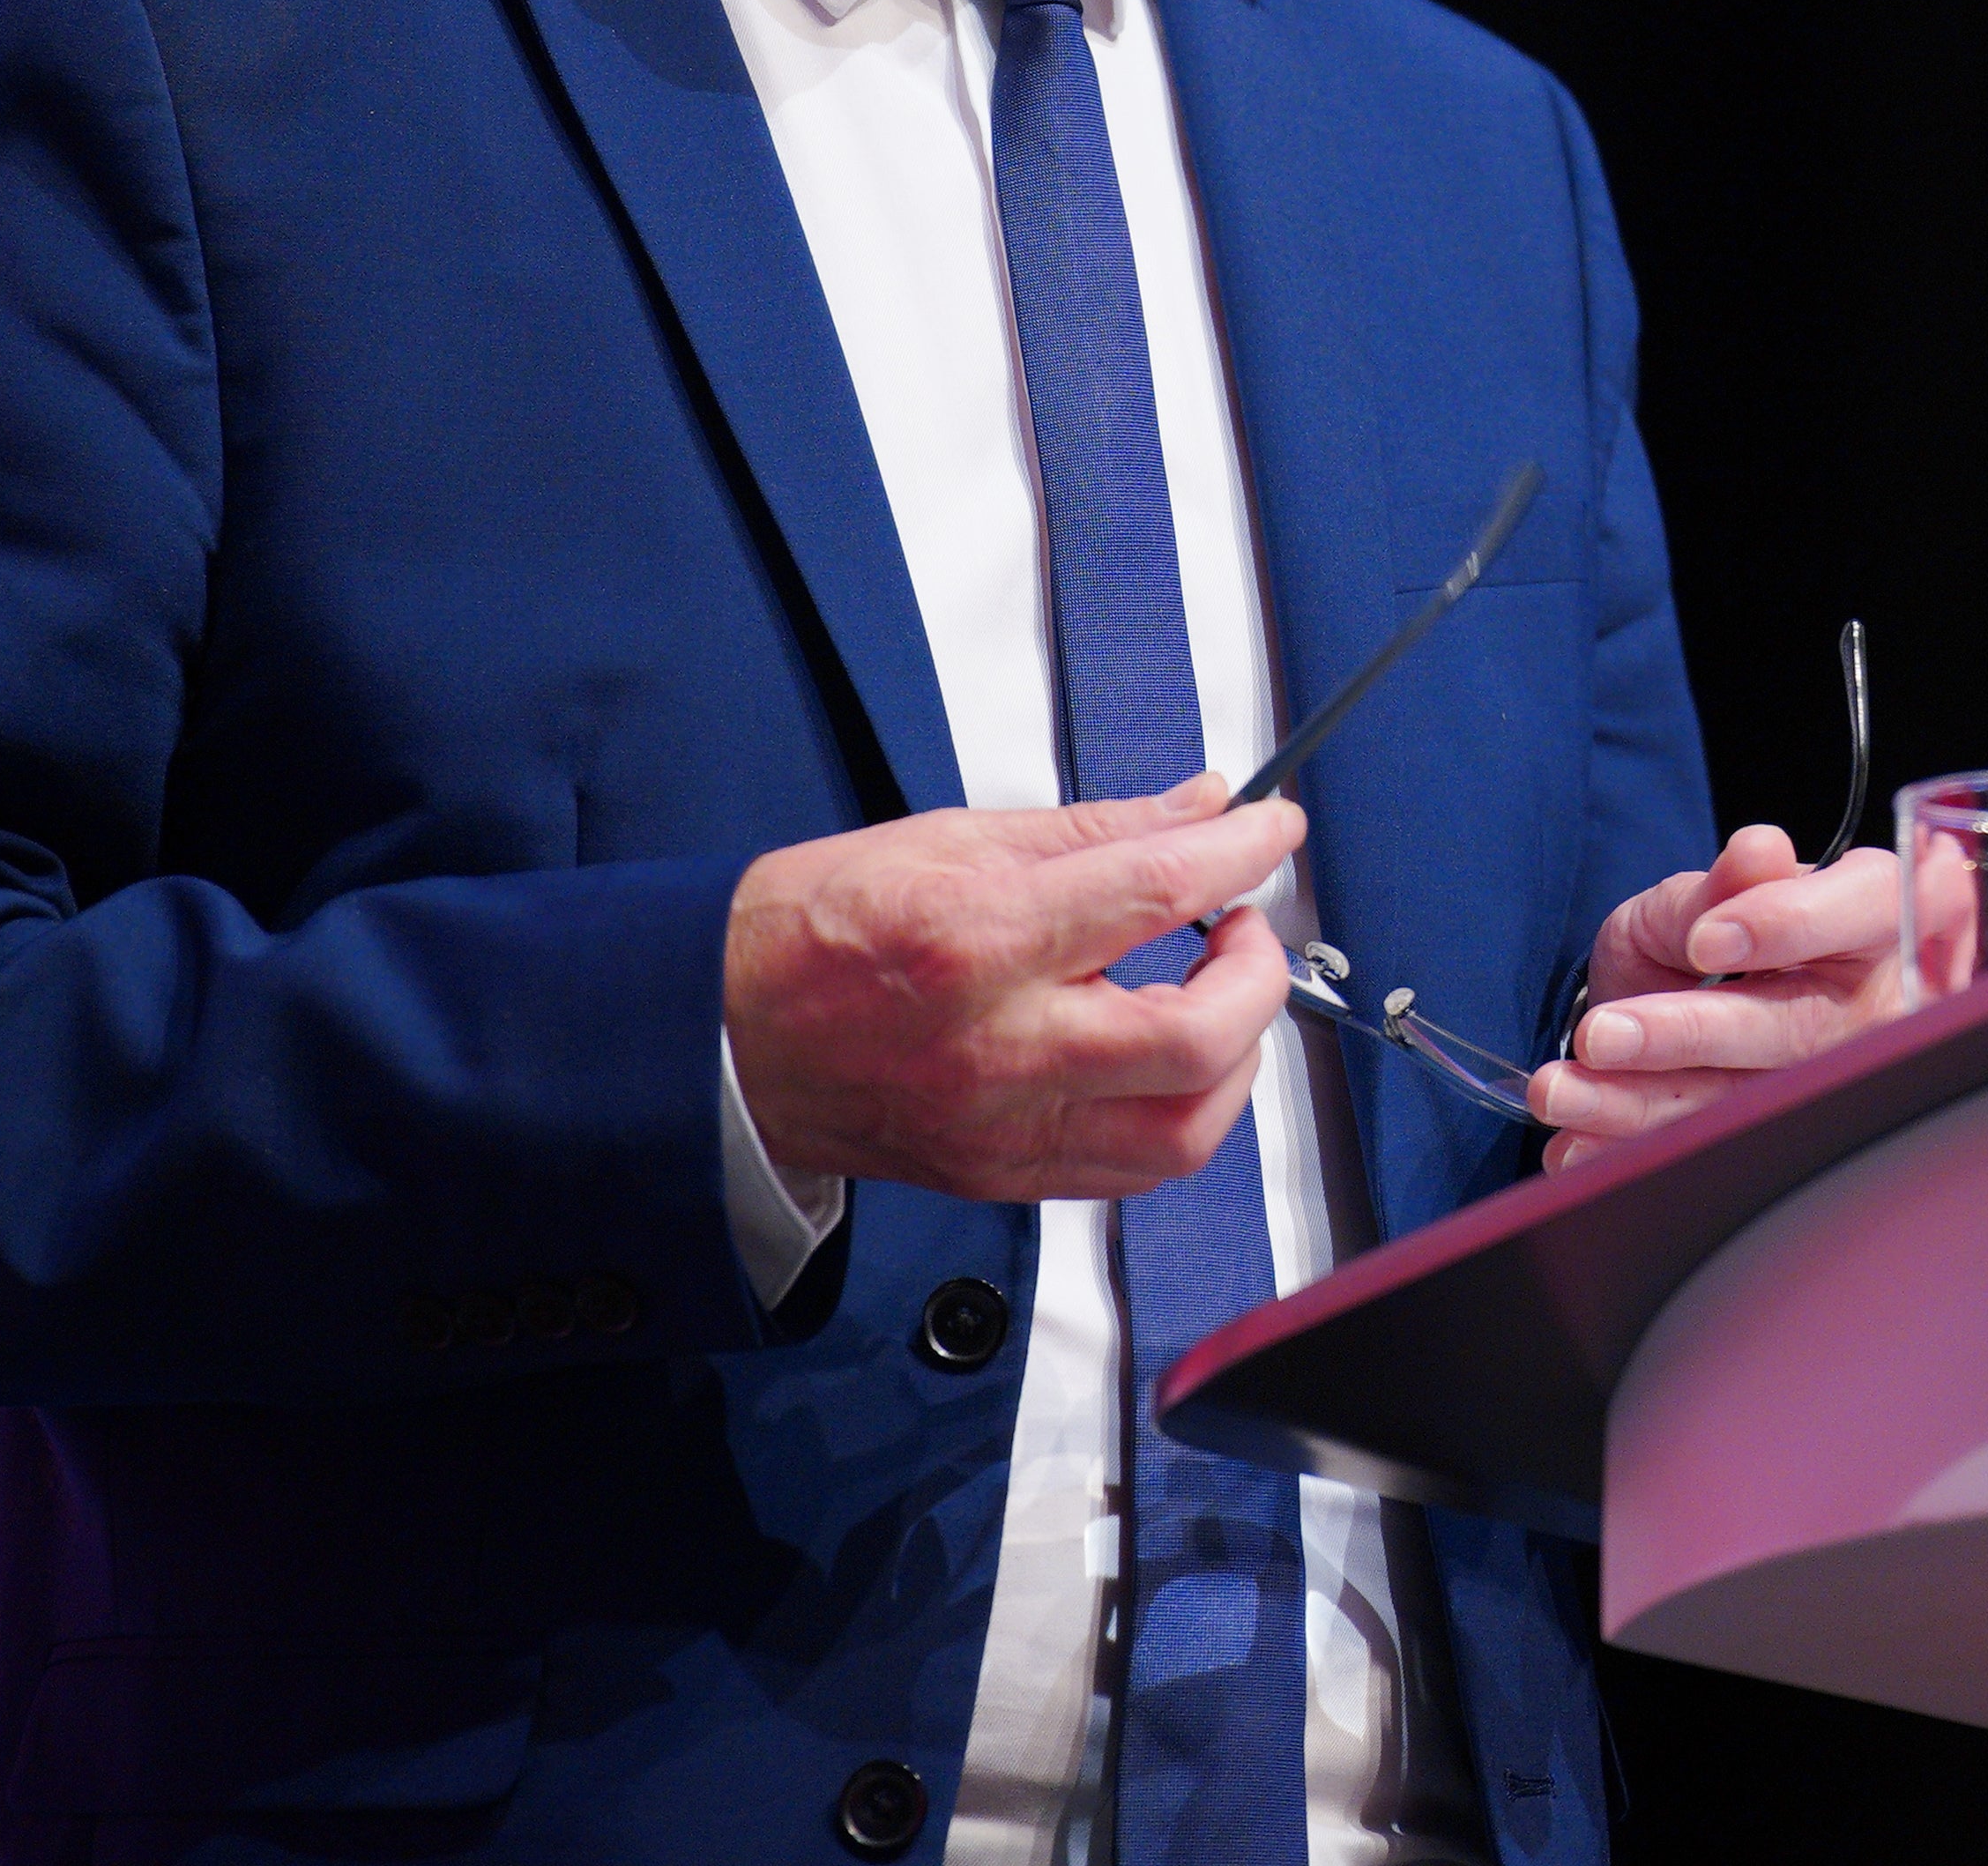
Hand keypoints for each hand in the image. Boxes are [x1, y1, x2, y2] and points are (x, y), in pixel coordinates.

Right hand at [725, 775, 1303, 1201]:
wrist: (715, 1038)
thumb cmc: (812, 932)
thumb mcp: (949, 839)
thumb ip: (1094, 830)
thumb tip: (1198, 809)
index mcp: (978, 940)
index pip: (1156, 893)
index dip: (1241, 853)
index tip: (1272, 830)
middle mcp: (998, 1048)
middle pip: (1196, 1039)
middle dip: (1256, 975)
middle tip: (1239, 927)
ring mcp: (1001, 1129)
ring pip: (1184, 1131)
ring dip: (1233, 1058)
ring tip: (1210, 995)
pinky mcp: (1001, 1178)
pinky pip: (1134, 1169)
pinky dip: (1179, 1110)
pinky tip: (1164, 1057)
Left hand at [1533, 825, 1904, 1170]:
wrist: (1712, 1000)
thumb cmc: (1729, 931)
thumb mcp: (1713, 894)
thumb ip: (1730, 882)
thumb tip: (1758, 853)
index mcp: (1882, 916)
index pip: (1866, 911)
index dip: (1790, 926)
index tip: (1708, 941)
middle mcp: (1879, 1006)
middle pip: (1799, 1027)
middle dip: (1689, 1034)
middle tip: (1601, 1034)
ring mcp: (1839, 1085)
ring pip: (1746, 1101)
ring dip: (1641, 1103)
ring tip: (1561, 1091)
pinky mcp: (1783, 1139)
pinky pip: (1710, 1150)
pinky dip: (1632, 1147)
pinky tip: (1577, 1144)